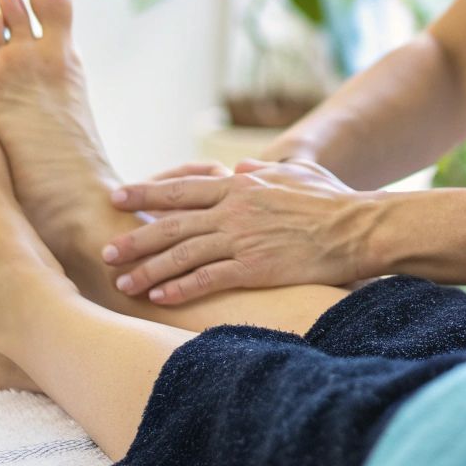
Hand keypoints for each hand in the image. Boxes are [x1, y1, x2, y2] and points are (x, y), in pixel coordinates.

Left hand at [102, 157, 376, 303]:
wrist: (361, 227)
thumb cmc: (335, 200)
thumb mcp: (297, 173)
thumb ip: (266, 171)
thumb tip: (242, 168)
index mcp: (242, 186)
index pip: (183, 189)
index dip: (146, 193)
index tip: (118, 196)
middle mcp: (235, 210)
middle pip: (172, 222)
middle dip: (135, 236)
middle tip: (104, 247)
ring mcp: (243, 239)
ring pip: (183, 253)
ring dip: (149, 268)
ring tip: (122, 280)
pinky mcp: (256, 268)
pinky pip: (209, 279)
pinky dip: (181, 288)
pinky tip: (159, 297)